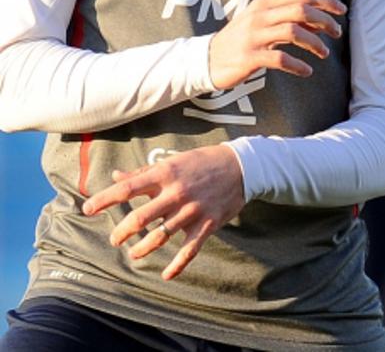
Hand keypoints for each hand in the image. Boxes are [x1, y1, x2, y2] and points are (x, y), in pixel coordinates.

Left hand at [81, 144, 245, 279]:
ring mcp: (193, 210)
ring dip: (143, 248)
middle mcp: (177, 193)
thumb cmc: (202, 162)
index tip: (88, 210)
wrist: (243, 166)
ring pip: (161, 235)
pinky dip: (178, 265)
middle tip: (115, 239)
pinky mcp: (208, 223)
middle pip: (141, 217)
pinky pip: (190, 249)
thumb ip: (142, 172)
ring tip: (134, 253)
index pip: (128, 188)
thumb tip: (115, 176)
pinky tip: (167, 274)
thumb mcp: (173, 162)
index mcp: (165, 174)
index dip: (105, 200)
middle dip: (122, 231)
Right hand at [208, 0, 345, 89]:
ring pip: (293, 32)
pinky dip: (298, 65)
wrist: (207, 59)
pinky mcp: (249, 57)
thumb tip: (321, 21)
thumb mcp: (264, 23)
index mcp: (264, 4)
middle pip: (301, 10)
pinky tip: (306, 71)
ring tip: (324, 53)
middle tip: (337, 33)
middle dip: (325, 21)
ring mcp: (253, 36)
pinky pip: (280, 59)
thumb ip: (290, 19)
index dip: (325, 0)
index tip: (342, 10)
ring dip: (315, 43)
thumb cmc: (242, 40)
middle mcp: (259, 16)